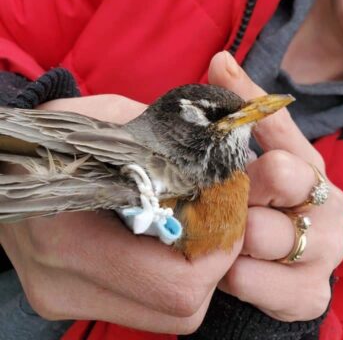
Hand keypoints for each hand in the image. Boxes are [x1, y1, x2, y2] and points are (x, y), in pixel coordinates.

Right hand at [0, 94, 241, 333]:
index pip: (174, 282)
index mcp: (70, 235)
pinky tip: (163, 239)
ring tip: (193, 225)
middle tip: (220, 217)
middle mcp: (63, 282)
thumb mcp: (107, 118)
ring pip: (168, 314)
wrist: (4, 165)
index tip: (230, 210)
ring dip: (195, 272)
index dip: (219, 250)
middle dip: (215, 262)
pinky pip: (144, 306)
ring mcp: (63, 297)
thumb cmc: (55, 135)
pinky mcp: (67, 299)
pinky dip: (169, 276)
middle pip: (179, 307)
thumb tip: (218, 152)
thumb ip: (163, 137)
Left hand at [209, 52, 342, 321]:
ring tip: (222, 235)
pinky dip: (231, 275)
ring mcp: (325, 250)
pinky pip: (252, 280)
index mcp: (310, 166)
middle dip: (238, 185)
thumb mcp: (253, 161)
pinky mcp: (310, 293)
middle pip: (277, 173)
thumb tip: (221, 60)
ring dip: (229, 233)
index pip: (278, 122)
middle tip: (219, 195)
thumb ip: (242, 117)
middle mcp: (327, 203)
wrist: (271, 275)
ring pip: (258, 230)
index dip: (246, 99)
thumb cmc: (257, 209)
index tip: (216, 67)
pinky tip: (230, 270)